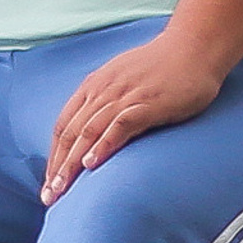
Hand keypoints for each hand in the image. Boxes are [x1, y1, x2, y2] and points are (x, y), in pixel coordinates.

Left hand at [42, 30, 227, 202]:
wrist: (194, 47)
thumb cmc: (161, 68)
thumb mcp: (123, 82)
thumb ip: (105, 104)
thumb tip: (92, 133)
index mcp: (93, 87)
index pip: (64, 126)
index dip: (53, 156)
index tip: (48, 182)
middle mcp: (102, 91)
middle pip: (71, 134)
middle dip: (57, 167)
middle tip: (48, 196)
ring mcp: (124, 97)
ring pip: (88, 133)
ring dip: (72, 163)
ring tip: (61, 189)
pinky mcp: (147, 104)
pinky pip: (119, 126)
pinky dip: (103, 145)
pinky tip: (92, 165)